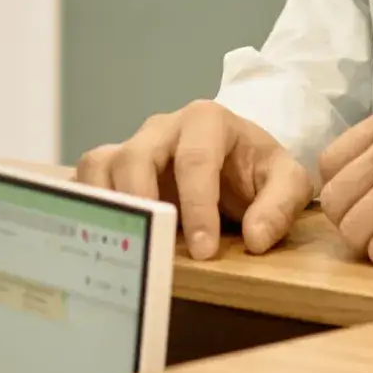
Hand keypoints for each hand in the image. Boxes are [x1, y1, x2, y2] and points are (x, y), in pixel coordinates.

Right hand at [74, 99, 310, 258]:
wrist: (236, 161)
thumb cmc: (257, 169)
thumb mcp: (286, 181)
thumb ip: (280, 206)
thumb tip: (255, 239)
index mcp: (206, 120)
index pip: (195, 161)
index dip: (197, 207)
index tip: (204, 251)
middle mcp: (162, 127)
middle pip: (137, 157)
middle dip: (144, 203)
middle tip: (155, 245)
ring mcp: (132, 143)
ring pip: (102, 163)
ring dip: (108, 203)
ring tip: (121, 240)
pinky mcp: (113, 164)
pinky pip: (86, 175)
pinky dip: (88, 201)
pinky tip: (101, 232)